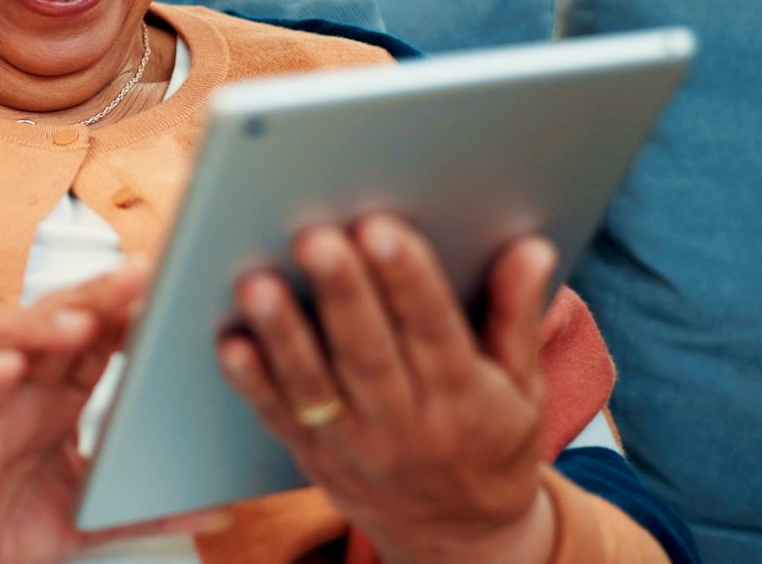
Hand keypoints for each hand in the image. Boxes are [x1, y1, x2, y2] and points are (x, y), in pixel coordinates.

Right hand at [0, 257, 228, 563]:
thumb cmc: (4, 529)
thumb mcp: (88, 520)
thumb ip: (147, 510)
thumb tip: (222, 507)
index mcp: (53, 395)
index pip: (93, 335)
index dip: (125, 309)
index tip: (171, 287)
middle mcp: (12, 386)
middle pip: (51, 320)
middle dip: (93, 296)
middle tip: (137, 276)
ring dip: (35, 326)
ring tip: (79, 322)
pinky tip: (6, 370)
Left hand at [216, 217, 558, 563]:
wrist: (461, 537)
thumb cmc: (491, 440)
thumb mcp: (524, 386)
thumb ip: (517, 314)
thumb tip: (532, 248)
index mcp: (463, 396)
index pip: (434, 330)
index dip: (408, 279)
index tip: (382, 228)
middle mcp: (406, 422)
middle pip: (368, 352)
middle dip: (341, 293)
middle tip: (315, 238)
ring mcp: (355, 442)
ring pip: (316, 385)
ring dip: (284, 335)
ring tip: (258, 284)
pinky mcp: (313, 454)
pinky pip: (278, 417)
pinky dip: (251, 382)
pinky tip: (230, 343)